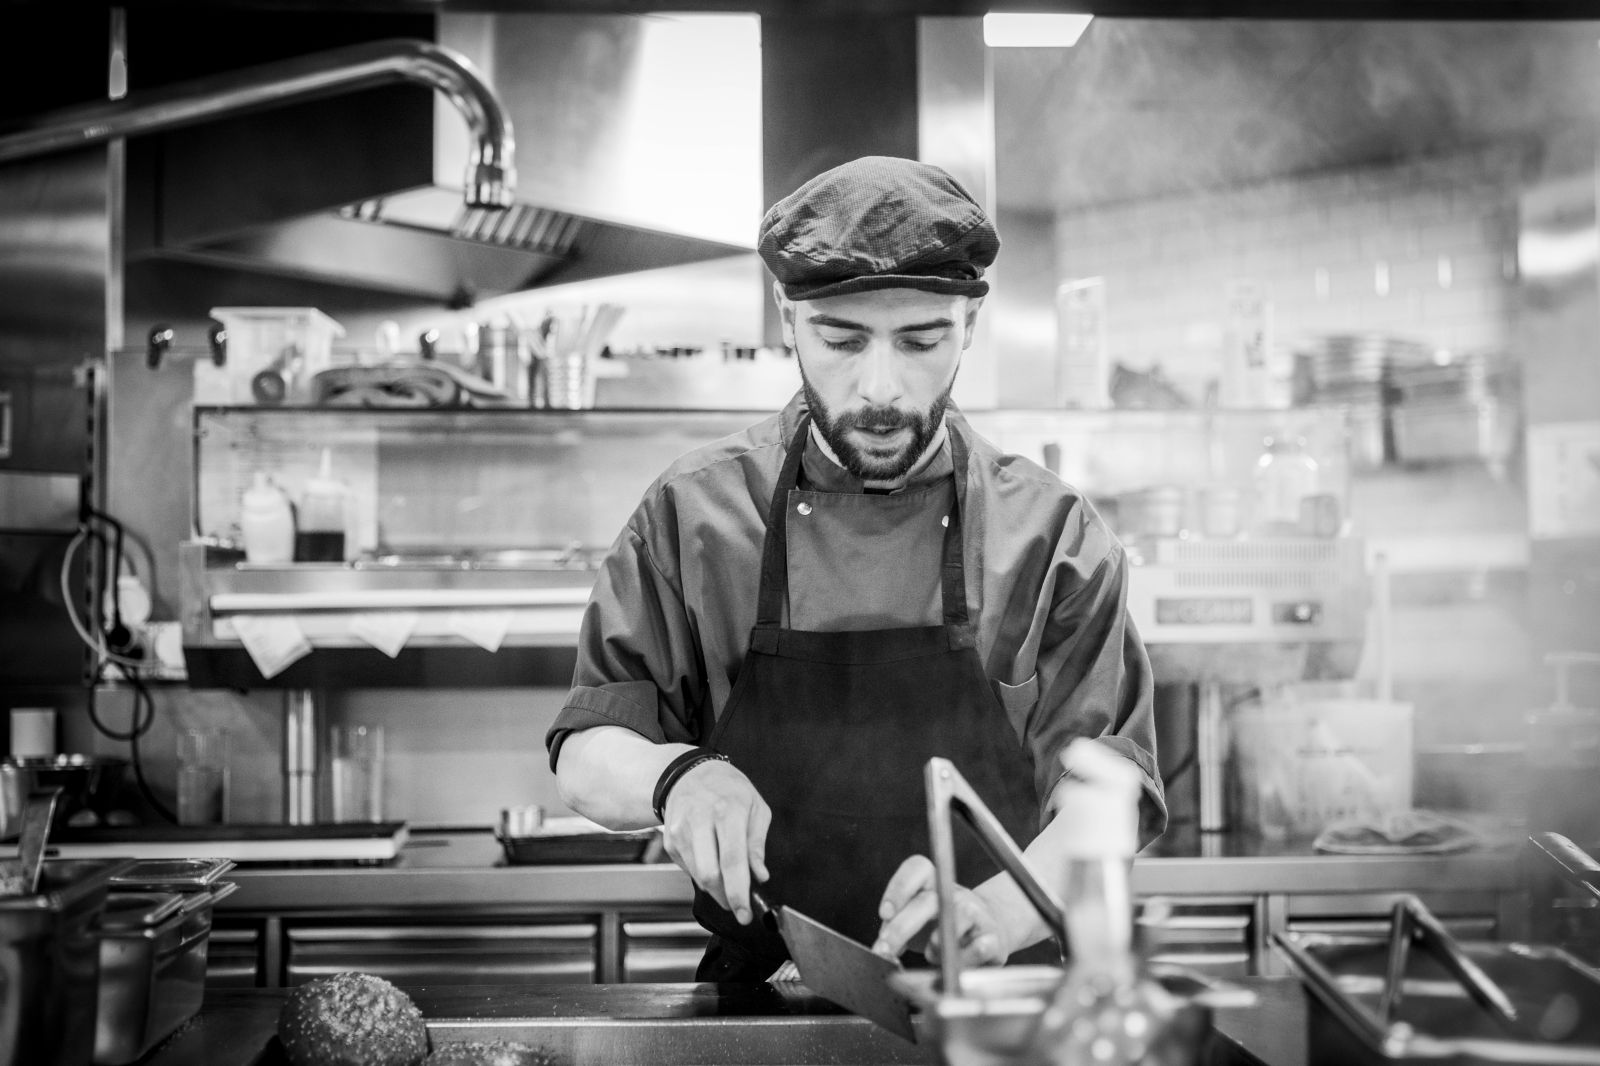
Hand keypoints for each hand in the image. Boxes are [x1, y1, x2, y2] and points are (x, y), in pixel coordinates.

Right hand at [659, 759, 771, 925]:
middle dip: (726, 898)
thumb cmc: (729, 789)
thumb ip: (758, 844)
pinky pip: (688, 869)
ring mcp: (681, 830)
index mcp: (728, 811)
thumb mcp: (756, 807)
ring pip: (697, 876)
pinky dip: (702, 875)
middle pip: (709, 875)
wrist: (689, 773)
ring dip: (715, 889)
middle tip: (738, 905)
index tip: (745, 913)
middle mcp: (701, 820)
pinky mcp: (670, 840)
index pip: (733, 861)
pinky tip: (711, 862)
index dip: (739, 893)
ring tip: (729, 884)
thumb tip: (760, 875)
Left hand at [872, 855, 1010, 965]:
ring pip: (954, 921)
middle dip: (901, 928)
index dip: (899, 888)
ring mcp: (977, 913)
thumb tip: (880, 948)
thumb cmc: (943, 929)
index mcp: (933, 883)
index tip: (884, 914)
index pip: (917, 869)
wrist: (988, 936)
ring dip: (936, 944)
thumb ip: (895, 930)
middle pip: (927, 901)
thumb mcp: (915, 923)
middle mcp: (956, 894)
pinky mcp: (994, 939)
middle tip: (886, 949)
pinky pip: (977, 949)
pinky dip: (961, 961)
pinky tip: (955, 965)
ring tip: (932, 955)